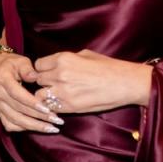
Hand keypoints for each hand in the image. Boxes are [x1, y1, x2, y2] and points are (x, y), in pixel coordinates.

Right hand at [0, 52, 62, 132]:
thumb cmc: (12, 64)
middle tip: (57, 120)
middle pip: (19, 109)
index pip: (17, 94)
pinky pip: (10, 125)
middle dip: (39, 117)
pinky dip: (24, 128)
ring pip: (15, 120)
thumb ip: (28, 70)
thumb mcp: (21, 61)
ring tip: (52, 128)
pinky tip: (38, 128)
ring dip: (34, 126)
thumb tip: (36, 77)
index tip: (48, 109)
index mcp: (2, 78)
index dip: (32, 103)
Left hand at [33, 49, 152, 113]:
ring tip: (57, 95)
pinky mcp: (69, 106)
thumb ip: (65, 59)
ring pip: (40, 94)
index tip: (49, 72)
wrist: (125, 84)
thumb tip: (54, 63)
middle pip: (38, 80)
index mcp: (62, 59)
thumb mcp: (84, 55)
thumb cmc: (107, 67)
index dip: (43, 69)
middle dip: (44, 82)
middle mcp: (59, 74)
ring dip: (46, 95)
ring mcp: (63, 91)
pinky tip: (62, 104)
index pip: (38, 65)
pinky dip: (53, 106)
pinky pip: (50, 107)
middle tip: (54, 85)